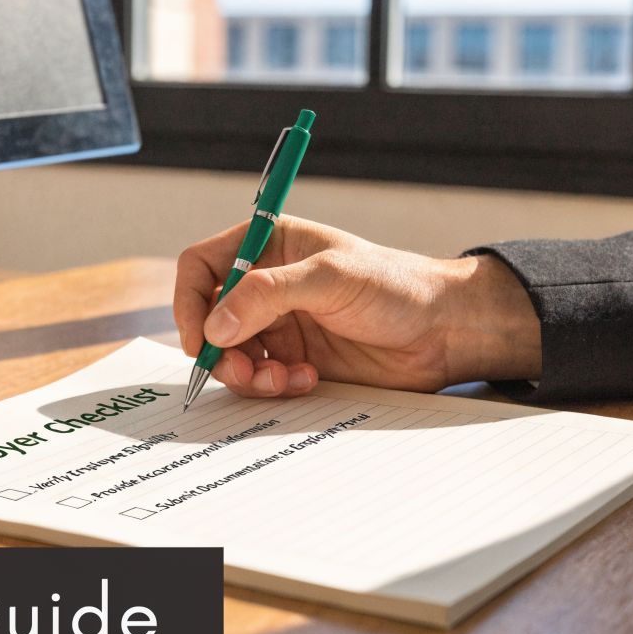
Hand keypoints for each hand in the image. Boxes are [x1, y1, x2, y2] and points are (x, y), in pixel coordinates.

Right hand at [174, 216, 542, 397]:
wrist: (443, 331)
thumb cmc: (395, 286)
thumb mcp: (329, 278)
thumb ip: (267, 296)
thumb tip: (214, 326)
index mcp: (269, 247)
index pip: (202, 266)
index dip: (189, 300)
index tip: (198, 336)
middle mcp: (268, 286)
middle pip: (210, 319)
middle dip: (219, 350)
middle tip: (241, 371)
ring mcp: (281, 326)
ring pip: (232, 356)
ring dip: (246, 375)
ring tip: (279, 379)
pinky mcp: (297, 361)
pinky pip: (262, 380)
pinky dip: (274, 386)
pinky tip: (307, 380)